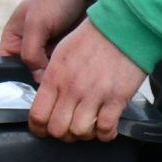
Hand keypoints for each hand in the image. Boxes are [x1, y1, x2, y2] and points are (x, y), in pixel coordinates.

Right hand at [0, 0, 92, 79]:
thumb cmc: (53, 0)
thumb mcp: (36, 23)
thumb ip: (31, 52)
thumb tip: (36, 78)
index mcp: (12, 41)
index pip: (4, 69)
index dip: (11, 80)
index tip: (26, 88)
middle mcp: (28, 50)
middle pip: (27, 76)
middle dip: (36, 82)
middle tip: (48, 84)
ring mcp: (47, 53)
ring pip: (46, 76)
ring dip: (53, 78)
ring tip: (63, 76)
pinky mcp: (64, 55)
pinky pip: (62, 71)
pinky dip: (66, 73)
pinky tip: (73, 72)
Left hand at [29, 17, 147, 141]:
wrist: (123, 27)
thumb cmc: (92, 37)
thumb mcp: (62, 53)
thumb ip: (52, 77)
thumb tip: (47, 99)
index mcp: (54, 76)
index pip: (38, 115)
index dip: (39, 129)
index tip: (44, 130)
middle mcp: (71, 89)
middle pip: (57, 129)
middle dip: (62, 134)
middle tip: (69, 129)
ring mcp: (94, 95)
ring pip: (80, 132)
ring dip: (83, 134)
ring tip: (89, 127)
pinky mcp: (116, 99)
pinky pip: (106, 129)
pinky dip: (105, 134)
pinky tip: (106, 128)